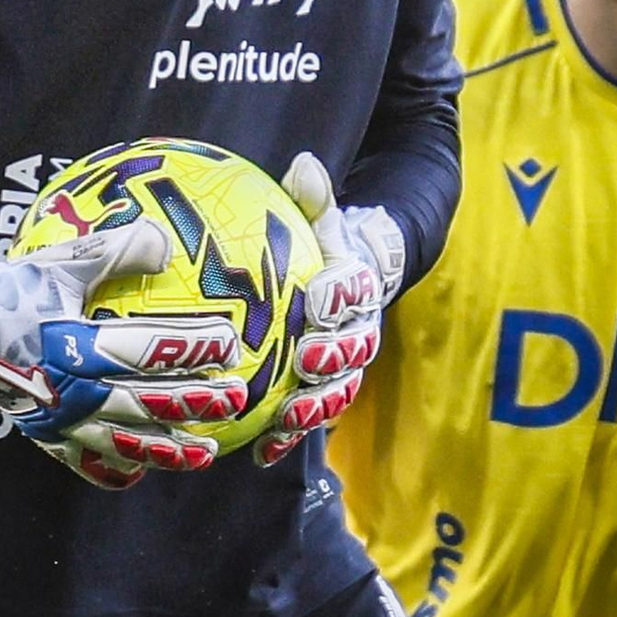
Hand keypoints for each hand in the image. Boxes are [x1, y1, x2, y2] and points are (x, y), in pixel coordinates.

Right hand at [0, 213, 245, 488]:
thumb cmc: (13, 284)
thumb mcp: (64, 261)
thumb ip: (117, 251)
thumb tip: (165, 243)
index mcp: (73, 344)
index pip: (145, 351)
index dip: (189, 348)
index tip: (230, 343)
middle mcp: (66, 390)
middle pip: (142, 403)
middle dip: (193, 403)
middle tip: (236, 399)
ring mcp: (54, 419)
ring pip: (121, 443)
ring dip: (167, 450)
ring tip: (207, 453)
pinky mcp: (42, 433)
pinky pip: (81, 461)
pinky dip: (112, 471)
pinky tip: (140, 473)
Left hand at [254, 154, 403, 466]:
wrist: (345, 281)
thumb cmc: (320, 246)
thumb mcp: (319, 218)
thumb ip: (314, 198)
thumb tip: (303, 164)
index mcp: (356, 285)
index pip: (355, 288)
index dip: (339, 295)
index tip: (317, 298)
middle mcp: (356, 331)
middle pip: (354, 350)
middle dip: (334, 358)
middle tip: (306, 359)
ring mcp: (341, 368)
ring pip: (337, 391)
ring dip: (316, 404)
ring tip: (288, 415)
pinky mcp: (320, 395)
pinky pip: (308, 421)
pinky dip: (287, 438)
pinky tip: (260, 452)